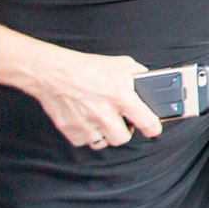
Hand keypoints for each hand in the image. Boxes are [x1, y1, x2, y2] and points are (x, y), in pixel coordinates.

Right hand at [31, 51, 159, 148]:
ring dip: (106, 134)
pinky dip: (88, 135)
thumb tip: (149, 81)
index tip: (154, 131)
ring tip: (104, 121)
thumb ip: (139, 74)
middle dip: (125, 132)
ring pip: (103, 142)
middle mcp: (104, 113)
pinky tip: (89, 122)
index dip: (153, 129)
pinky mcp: (70, 130)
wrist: (54, 72)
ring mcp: (86, 123)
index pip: (146, 121)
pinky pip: (85, 141)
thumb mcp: (121, 64)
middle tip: (123, 123)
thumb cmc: (86, 67)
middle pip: (123, 138)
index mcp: (120, 96)